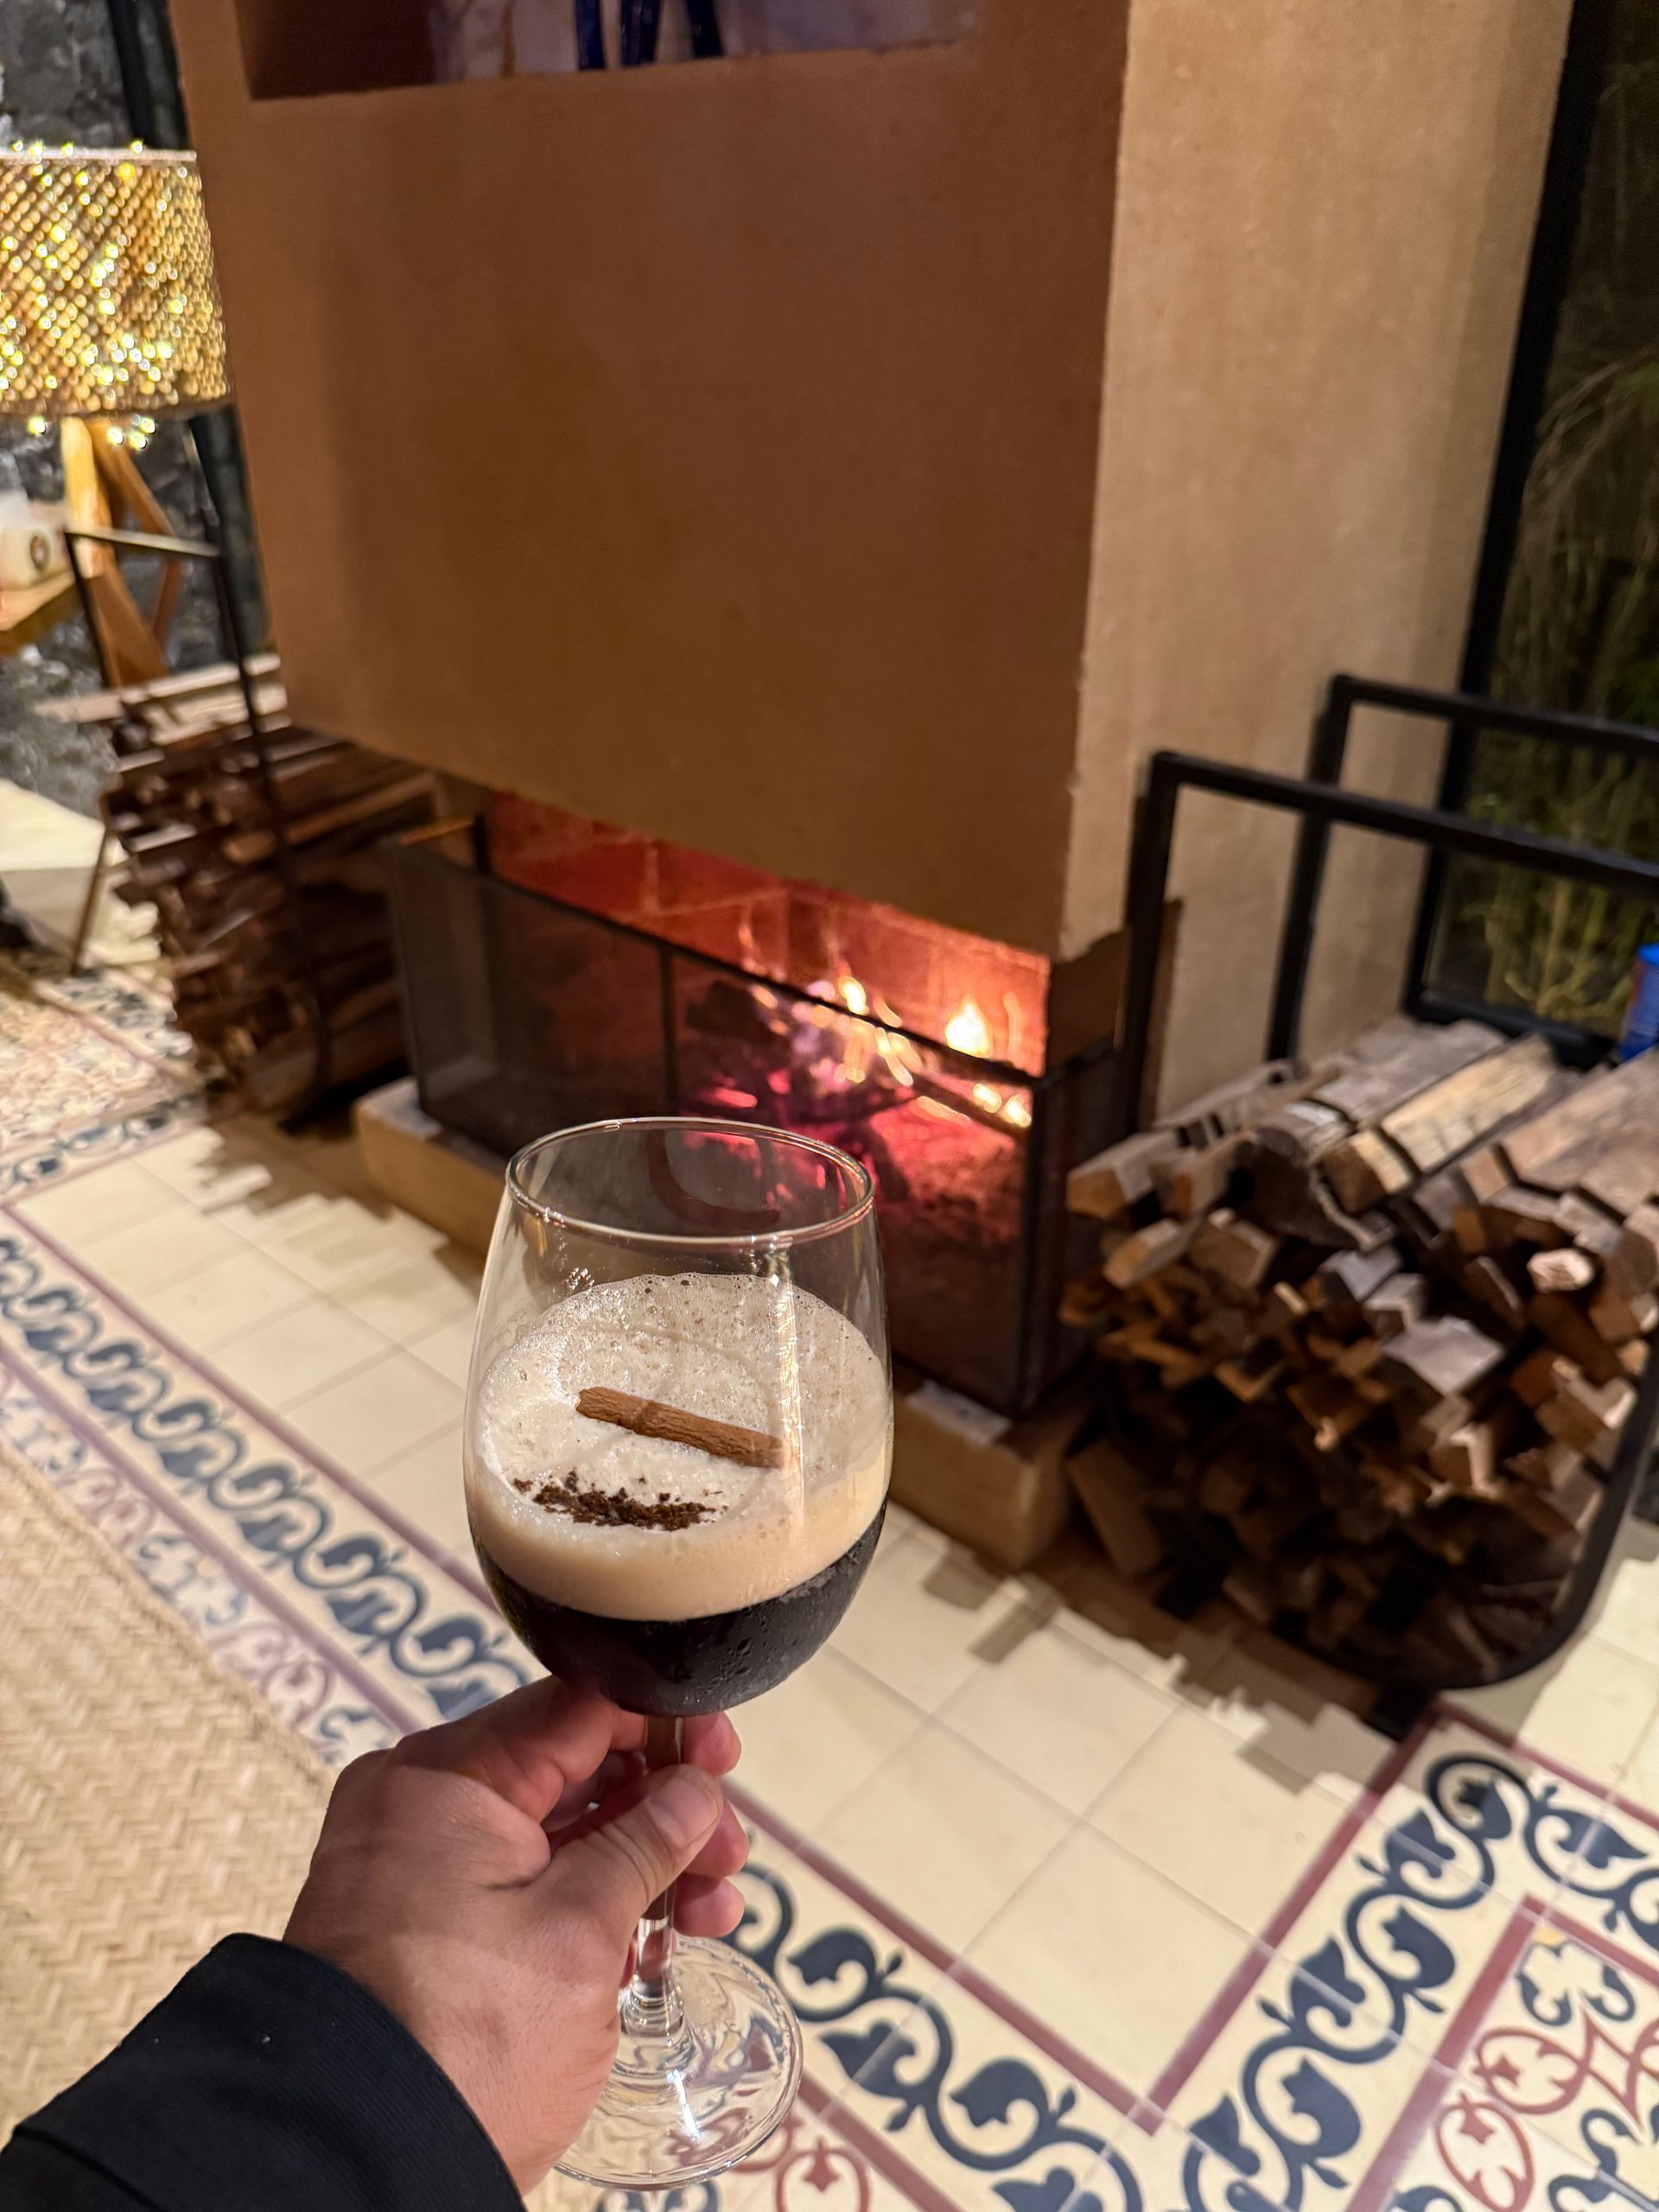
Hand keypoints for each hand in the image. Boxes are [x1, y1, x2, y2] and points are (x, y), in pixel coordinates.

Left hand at [284, 1681, 747, 2191]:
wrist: (362, 2163)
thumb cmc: (464, 2043)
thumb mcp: (579, 1932)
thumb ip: (646, 1843)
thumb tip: (694, 1790)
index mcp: (447, 1778)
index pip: (577, 1708)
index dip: (662, 1724)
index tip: (722, 1756)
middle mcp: (424, 1804)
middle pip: (572, 1769)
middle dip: (663, 1808)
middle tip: (729, 1853)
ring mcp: (422, 1867)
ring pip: (556, 1831)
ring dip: (643, 1861)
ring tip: (712, 1910)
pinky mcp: (430, 1926)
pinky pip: (522, 1883)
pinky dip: (590, 1901)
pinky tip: (658, 1936)